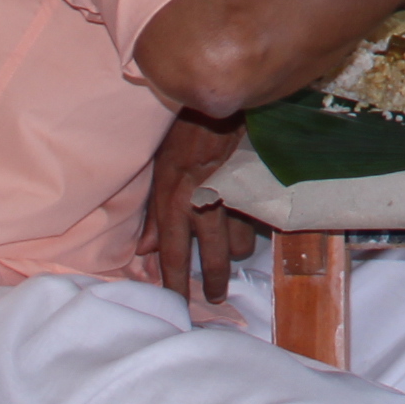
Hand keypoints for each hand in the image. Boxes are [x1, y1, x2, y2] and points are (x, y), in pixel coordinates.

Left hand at [147, 112, 253, 305]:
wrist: (219, 99)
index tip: (176, 304)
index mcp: (174, 200)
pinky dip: (255, 225)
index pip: (172, 253)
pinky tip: (254, 224)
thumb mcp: (159, 170)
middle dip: (213, 281)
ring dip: (237, 250)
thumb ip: (154, 213)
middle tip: (215, 297)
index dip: (174, 282)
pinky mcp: (254, 187)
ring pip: (241, 241)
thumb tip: (146, 249)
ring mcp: (232, 196)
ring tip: (235, 254)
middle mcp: (203, 202)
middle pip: (212, 256)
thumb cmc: (183, 131)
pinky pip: (258, 218)